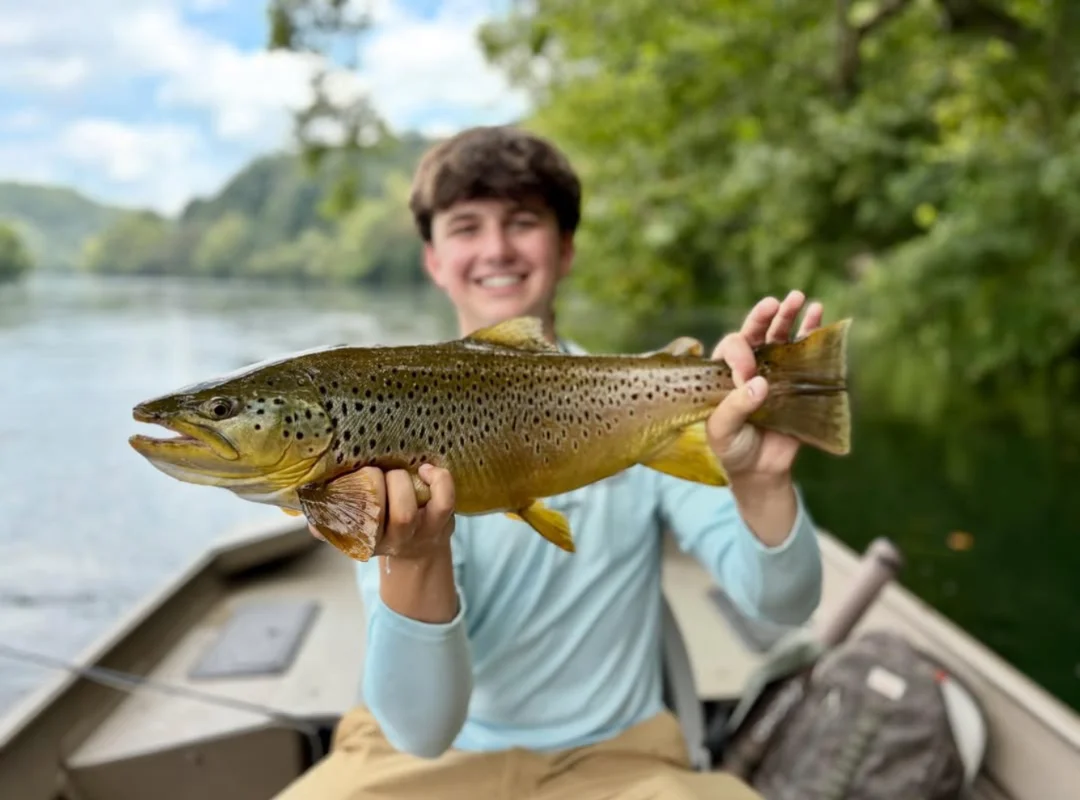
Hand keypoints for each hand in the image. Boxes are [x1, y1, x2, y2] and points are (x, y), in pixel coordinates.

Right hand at [308, 463, 455, 559]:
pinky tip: (426, 470)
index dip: (343, 493)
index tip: (346, 476)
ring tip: (398, 472)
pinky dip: (438, 480)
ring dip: (399, 482)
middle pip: (375, 512)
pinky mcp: (441, 523)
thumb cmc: (383, 527)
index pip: (341, 522)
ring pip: (404, 511)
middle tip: (373, 472)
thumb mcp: (356, 528)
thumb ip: (331, 520)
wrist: (419, 552)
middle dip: (372, 481)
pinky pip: (443, 501)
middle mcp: (387, 540)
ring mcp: (415, 533)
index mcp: (360, 538)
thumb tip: (311, 513)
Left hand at [706, 290, 822, 481]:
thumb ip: (735, 407)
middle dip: (764, 317)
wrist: (759, 470)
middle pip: (756, 333)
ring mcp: (774, 371)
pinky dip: (812, 333)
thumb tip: (757, 383)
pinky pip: (805, 354)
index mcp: (724, 373)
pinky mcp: (797, 381)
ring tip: (798, 298)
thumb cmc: (731, 448)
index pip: (731, 350)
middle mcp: (749, 366)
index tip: (747, 375)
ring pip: (780, 337)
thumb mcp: (722, 431)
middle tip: (774, 303)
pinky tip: (818, 315)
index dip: (740, 356)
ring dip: (789, 317)